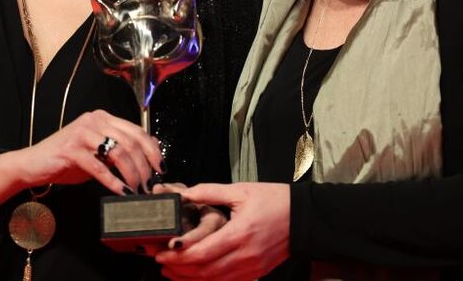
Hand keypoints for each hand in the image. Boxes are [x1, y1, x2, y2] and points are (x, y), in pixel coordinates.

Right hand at [0, 110, 163, 217]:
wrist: (33, 164)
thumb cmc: (67, 160)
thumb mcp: (98, 152)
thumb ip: (120, 149)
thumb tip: (151, 150)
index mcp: (103, 118)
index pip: (136, 130)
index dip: (152, 150)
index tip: (160, 168)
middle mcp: (94, 120)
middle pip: (130, 142)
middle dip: (144, 166)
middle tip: (149, 185)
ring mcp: (82, 133)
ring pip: (118, 153)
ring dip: (131, 175)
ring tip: (137, 191)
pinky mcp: (71, 149)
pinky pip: (99, 167)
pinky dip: (113, 182)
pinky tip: (121, 192)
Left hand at [154, 182, 288, 280]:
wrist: (303, 218)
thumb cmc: (274, 201)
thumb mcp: (241, 191)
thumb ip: (209, 192)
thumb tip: (182, 194)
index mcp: (240, 233)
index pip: (201, 253)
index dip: (177, 255)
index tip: (161, 251)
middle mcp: (245, 256)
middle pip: (203, 271)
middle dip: (178, 269)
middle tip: (159, 261)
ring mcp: (251, 268)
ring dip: (189, 278)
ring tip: (171, 271)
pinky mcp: (255, 274)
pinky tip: (194, 276)